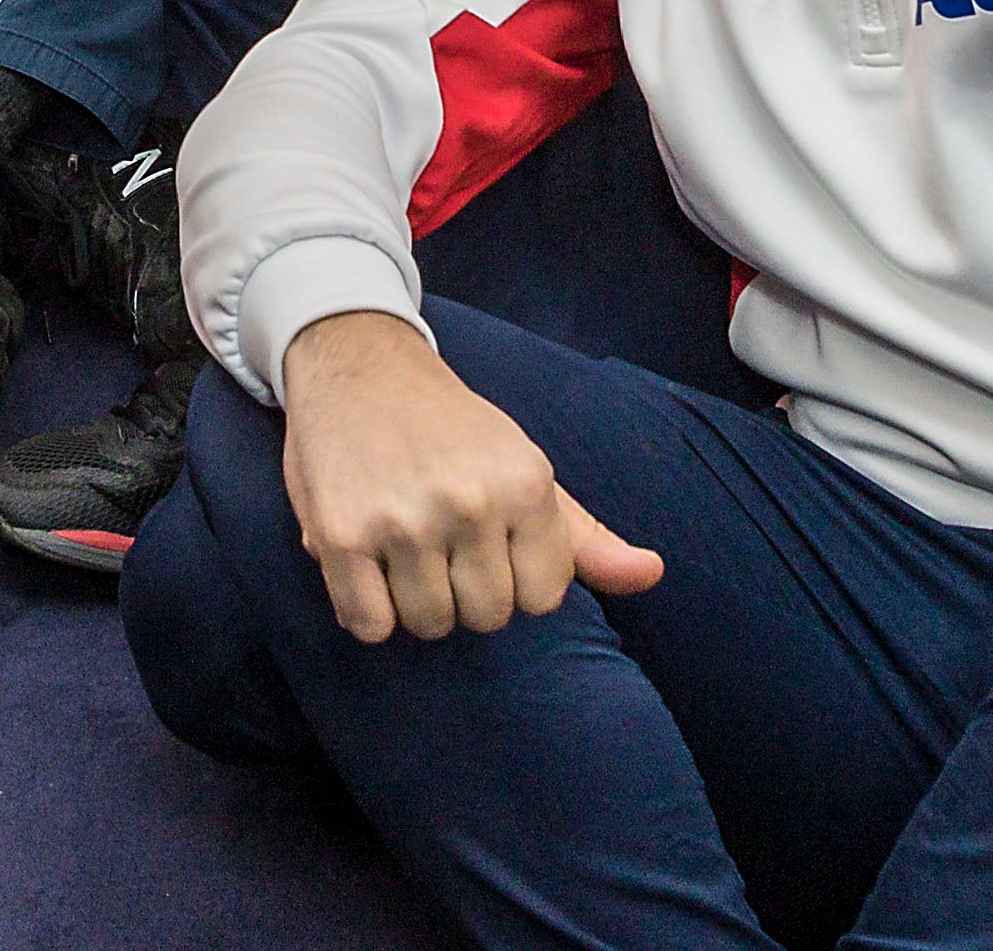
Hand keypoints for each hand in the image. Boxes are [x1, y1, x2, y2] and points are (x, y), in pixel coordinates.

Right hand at [278, 311, 661, 642]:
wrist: (359, 366)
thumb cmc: (452, 431)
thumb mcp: (526, 467)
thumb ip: (586, 536)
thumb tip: (651, 575)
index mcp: (525, 483)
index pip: (541, 600)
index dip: (512, 580)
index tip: (486, 542)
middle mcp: (470, 501)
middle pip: (486, 618)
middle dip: (463, 594)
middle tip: (439, 541)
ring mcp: (404, 519)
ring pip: (429, 624)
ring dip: (413, 601)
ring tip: (402, 546)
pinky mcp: (341, 534)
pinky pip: (369, 625)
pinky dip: (366, 610)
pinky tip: (366, 562)